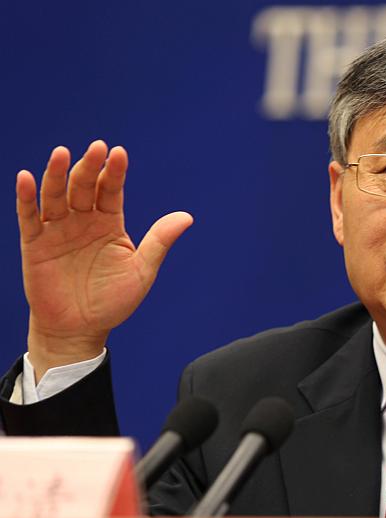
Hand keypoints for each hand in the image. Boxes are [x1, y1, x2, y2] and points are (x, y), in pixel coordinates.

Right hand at [16, 140, 192, 378]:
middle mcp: (83, 221)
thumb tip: (188, 217)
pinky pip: (29, 217)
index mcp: (110, 224)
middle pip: (84, 187)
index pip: (111, 191)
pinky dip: (26, 197)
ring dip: (57, 174)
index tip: (119, 153)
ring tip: (62, 153)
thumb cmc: (113, 300)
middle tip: (96, 147)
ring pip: (56, 196)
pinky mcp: (35, 244)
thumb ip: (159, 241)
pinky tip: (26, 178)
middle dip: (89, 167)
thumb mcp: (141, 270)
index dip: (115, 172)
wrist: (80, 330)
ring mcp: (58, 230)